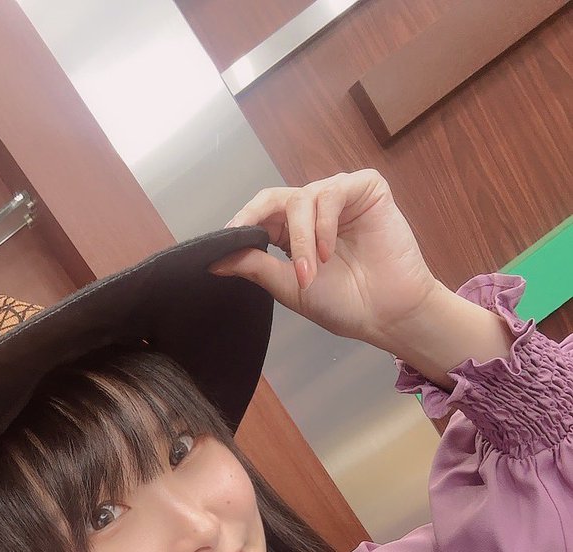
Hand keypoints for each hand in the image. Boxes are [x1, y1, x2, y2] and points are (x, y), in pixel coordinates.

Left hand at [207, 169, 442, 348]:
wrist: (387, 313)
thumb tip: (214, 260)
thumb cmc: (344, 304)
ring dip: (302, 239)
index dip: (241, 223)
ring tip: (312, 272)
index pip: (260, 213)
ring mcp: (341, 197)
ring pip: (303, 199)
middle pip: (276, 199)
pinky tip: (330, 251)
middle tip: (256, 248)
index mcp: (293, 232)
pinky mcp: (367, 188)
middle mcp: (315, 210)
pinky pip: (333, 192)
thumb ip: (255, 267)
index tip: (222, 241)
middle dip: (263, 225)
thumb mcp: (289, 287)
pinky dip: (324, 224)